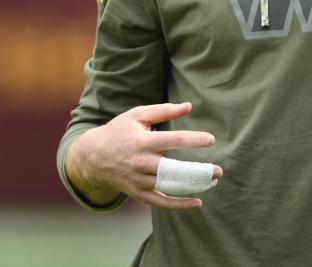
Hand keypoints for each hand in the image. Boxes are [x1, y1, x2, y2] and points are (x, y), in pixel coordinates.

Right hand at [67, 102, 222, 209]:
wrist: (92, 156)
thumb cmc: (119, 131)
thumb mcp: (137, 115)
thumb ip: (163, 110)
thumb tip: (188, 106)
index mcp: (142, 141)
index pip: (171, 140)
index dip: (192, 140)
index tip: (211, 140)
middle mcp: (141, 163)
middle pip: (173, 169)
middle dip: (197, 171)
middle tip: (218, 171)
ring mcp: (138, 180)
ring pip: (169, 187)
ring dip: (192, 187)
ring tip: (212, 182)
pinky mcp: (137, 193)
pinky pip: (160, 202)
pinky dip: (179, 205)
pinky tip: (197, 202)